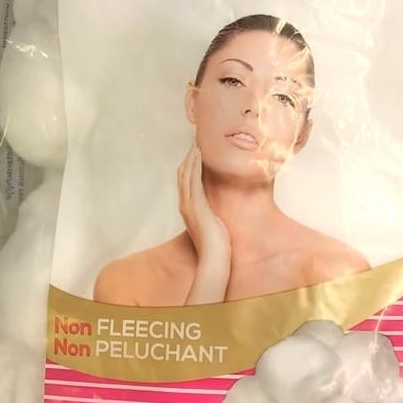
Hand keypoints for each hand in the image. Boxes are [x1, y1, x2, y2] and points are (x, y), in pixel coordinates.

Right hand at [178, 144, 230, 302]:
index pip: (185, 182)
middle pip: (182, 175)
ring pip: (186, 175)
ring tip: (197, 143)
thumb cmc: (218, 247)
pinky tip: (200, 155)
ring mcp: (188, 205)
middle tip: (194, 142)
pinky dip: (195, 166)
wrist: (214, 260)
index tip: (195, 153)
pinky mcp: (196, 206)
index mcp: (189, 210)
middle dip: (188, 158)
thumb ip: (214, 215)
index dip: (189, 166)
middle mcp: (185, 205)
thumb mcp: (215, 225)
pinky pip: (193, 180)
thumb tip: (220, 212)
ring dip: (191, 158)